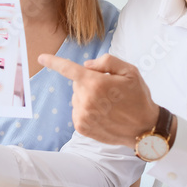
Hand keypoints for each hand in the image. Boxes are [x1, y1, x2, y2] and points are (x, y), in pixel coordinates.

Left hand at [38, 53, 158, 146]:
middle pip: (77, 84)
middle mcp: (86, 100)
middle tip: (109, 91)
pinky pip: (78, 111)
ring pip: (77, 98)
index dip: (54, 62)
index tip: (42, 58)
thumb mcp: (130, 71)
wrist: (144, 128)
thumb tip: (85, 65)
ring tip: (108, 105)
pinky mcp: (81, 127)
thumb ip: (106, 61)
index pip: (69, 69)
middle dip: (89, 83)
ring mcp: (82, 115)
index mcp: (96, 83)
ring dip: (88, 97)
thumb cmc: (138, 97)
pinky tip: (103, 114)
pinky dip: (87, 110)